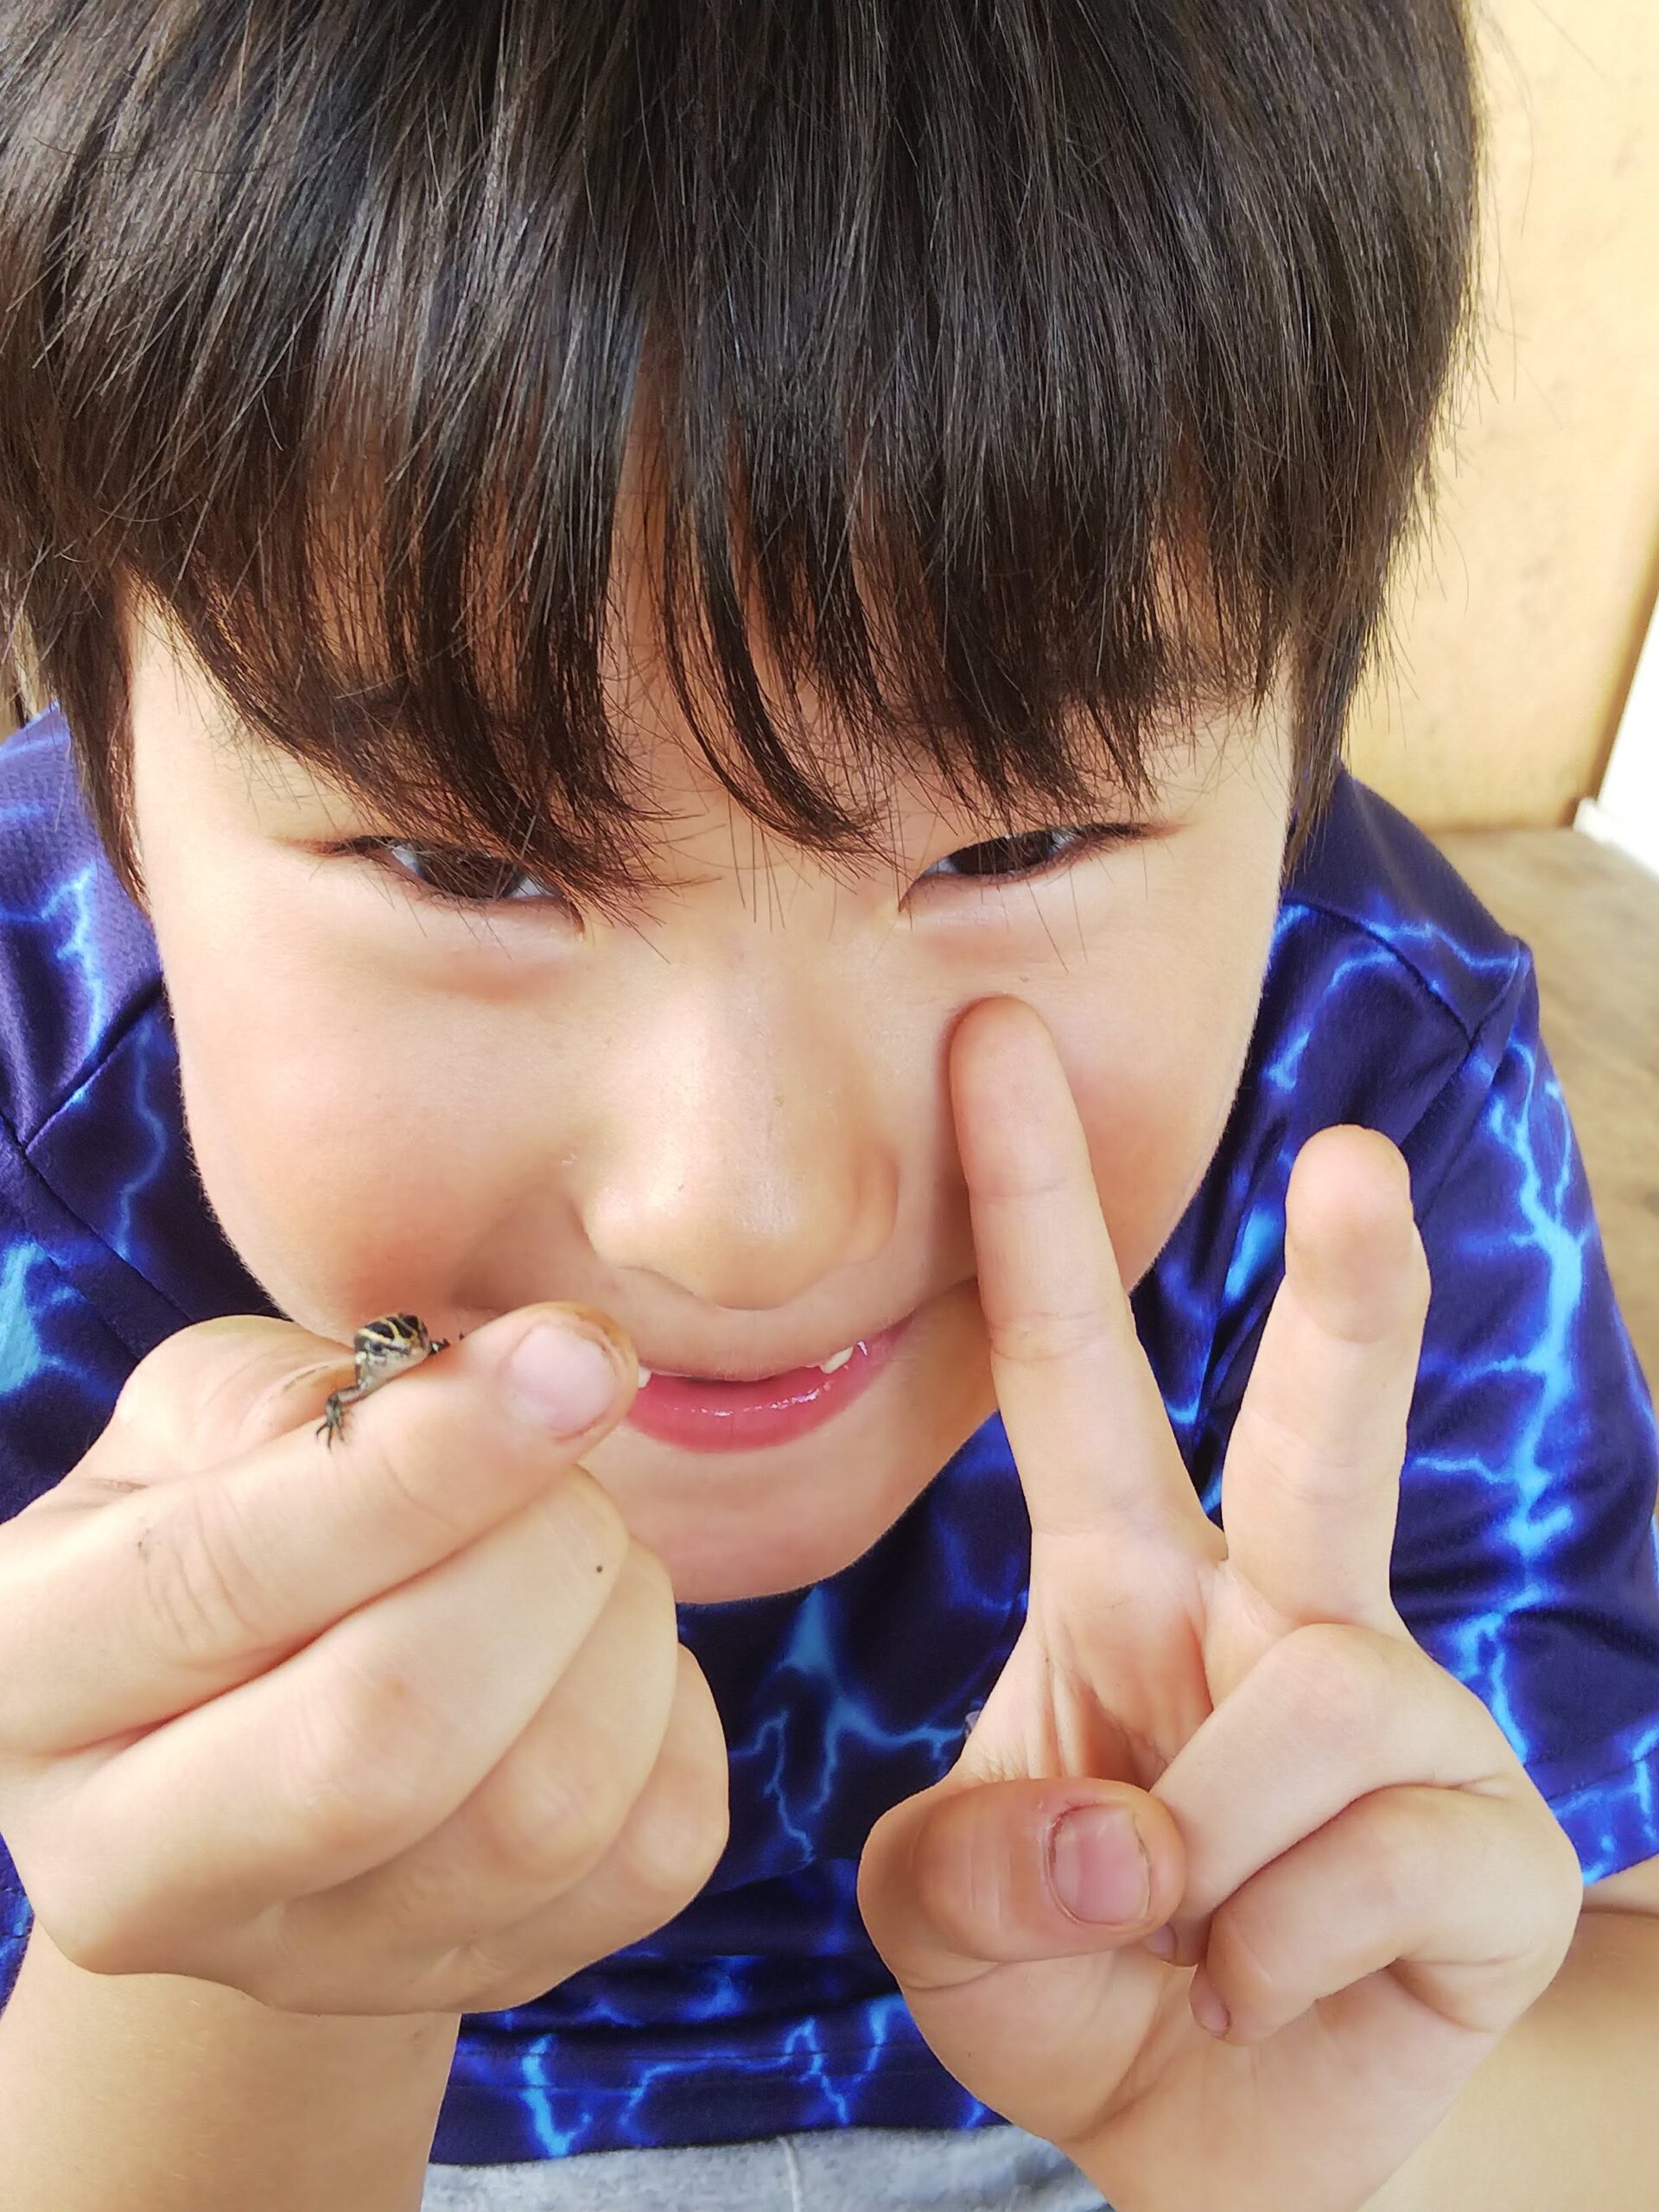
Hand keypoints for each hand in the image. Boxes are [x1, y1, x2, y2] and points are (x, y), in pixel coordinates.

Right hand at [0, 1308, 726, 2016]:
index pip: (228, 1582)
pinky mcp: (484, 1980)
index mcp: (29, 1676)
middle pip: (388, 1742)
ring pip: (545, 1810)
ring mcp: (313, 1965)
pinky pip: (657, 1848)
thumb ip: (321, 1388)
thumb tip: (526, 1381)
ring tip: (576, 1547)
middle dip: (535, 1556)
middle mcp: (131, 1872)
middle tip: (561, 1460)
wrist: (263, 1718)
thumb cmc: (233, 1520)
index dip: (428, 1463)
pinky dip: (672, 1708)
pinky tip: (600, 1648)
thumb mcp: (208, 1416)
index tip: (573, 1359)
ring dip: (618, 1619)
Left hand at [857, 998, 1583, 2211]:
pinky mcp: (1493, 1838)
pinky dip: (1279, 1952)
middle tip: (1353, 1158)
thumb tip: (1138, 1837)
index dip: (1029, 1212)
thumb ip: (968, 1864)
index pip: (1071, 1371)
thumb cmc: (1076, 1981)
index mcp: (1130, 1582)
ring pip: (1312, 1696)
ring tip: (1185, 1937)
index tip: (985, 1047)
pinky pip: (1373, 1856)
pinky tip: (1272, 1980)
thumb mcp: (948, 1917)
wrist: (1211, 2141)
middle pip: (1316, 1425)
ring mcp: (1400, 1715)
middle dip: (1349, 1289)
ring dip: (1205, 1856)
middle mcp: (1275, 1612)